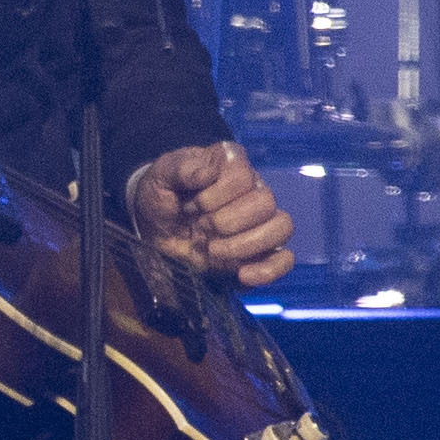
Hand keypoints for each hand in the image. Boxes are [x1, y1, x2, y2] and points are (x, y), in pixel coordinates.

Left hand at [129, 141, 295, 285]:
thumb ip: (180, 169)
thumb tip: (207, 172)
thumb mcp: (160, 176)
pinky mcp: (259, 252)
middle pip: (266, 202)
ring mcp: (259, 222)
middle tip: (200, 227)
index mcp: (231, 164)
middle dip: (227, 221)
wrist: (155, 229)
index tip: (190, 205)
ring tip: (212, 250)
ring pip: (281, 228)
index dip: (215, 195)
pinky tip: (242, 275)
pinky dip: (268, 270)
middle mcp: (253, 189)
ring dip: (245, 244)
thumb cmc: (161, 196)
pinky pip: (284, 260)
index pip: (243, 176)